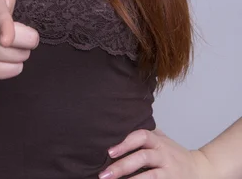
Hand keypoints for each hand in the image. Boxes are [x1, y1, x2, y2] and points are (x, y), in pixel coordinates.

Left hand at [98, 128, 216, 178]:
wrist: (200, 169)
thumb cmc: (174, 154)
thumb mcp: (162, 140)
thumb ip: (146, 136)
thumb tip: (119, 129)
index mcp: (159, 142)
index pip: (142, 136)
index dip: (126, 143)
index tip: (110, 152)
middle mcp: (164, 155)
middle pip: (143, 157)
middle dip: (122, 166)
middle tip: (104, 174)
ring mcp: (169, 171)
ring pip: (150, 176)